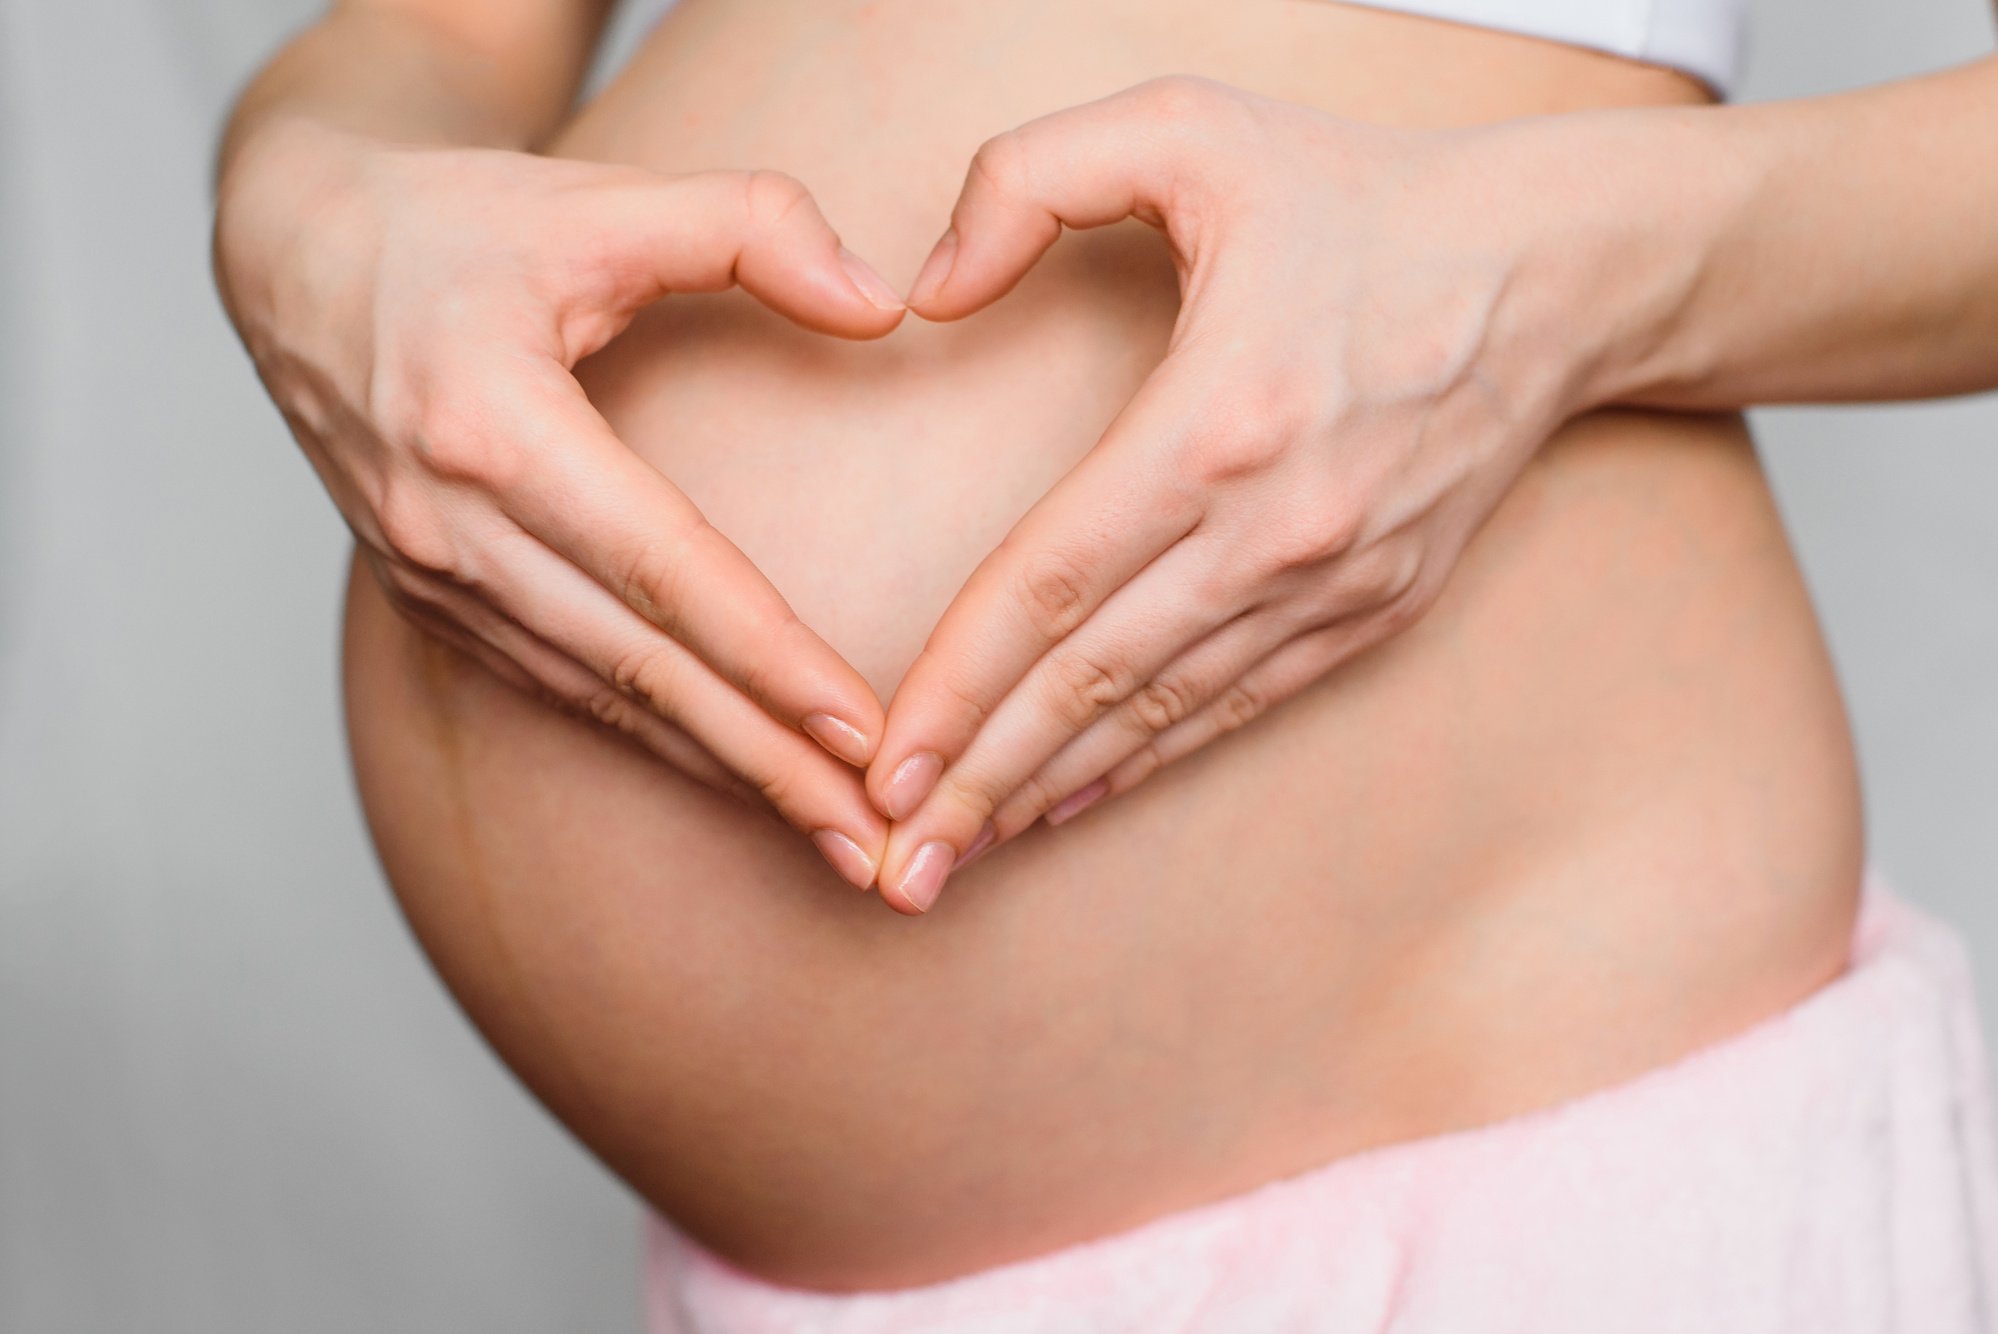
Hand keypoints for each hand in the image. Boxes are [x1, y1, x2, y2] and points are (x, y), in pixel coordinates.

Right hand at [213, 121, 906, 886]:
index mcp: (492, 425)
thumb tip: (885, 308)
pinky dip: (654, 741)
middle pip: (641, 669)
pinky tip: (734, 775)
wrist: (296, 259)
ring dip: (723, 772)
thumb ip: (753, 226)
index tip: (864, 734)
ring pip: (602, 701)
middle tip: (877, 846)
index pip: (662, 570)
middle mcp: (452, 524)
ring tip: (831, 840)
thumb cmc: (455, 225)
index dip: (768, 659)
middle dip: (768, 764)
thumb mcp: (601, 196)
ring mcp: (431, 576)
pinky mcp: (431, 601)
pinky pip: (560, 689)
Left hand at [867, 77, 1585, 911]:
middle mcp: (1274, 529)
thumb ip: (1029, 176)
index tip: (881, 764)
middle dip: (979, 782)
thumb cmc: (1362, 196)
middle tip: (893, 867)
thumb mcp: (1190, 125)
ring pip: (1157, 713)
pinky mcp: (1371, 611)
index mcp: (1215, 421)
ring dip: (1049, 790)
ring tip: (956, 859)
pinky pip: (1234, 707)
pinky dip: (1146, 761)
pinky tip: (1071, 803)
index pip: (1049, 584)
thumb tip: (929, 287)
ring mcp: (1330, 584)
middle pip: (1089, 680)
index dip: (956, 684)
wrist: (1556, 270)